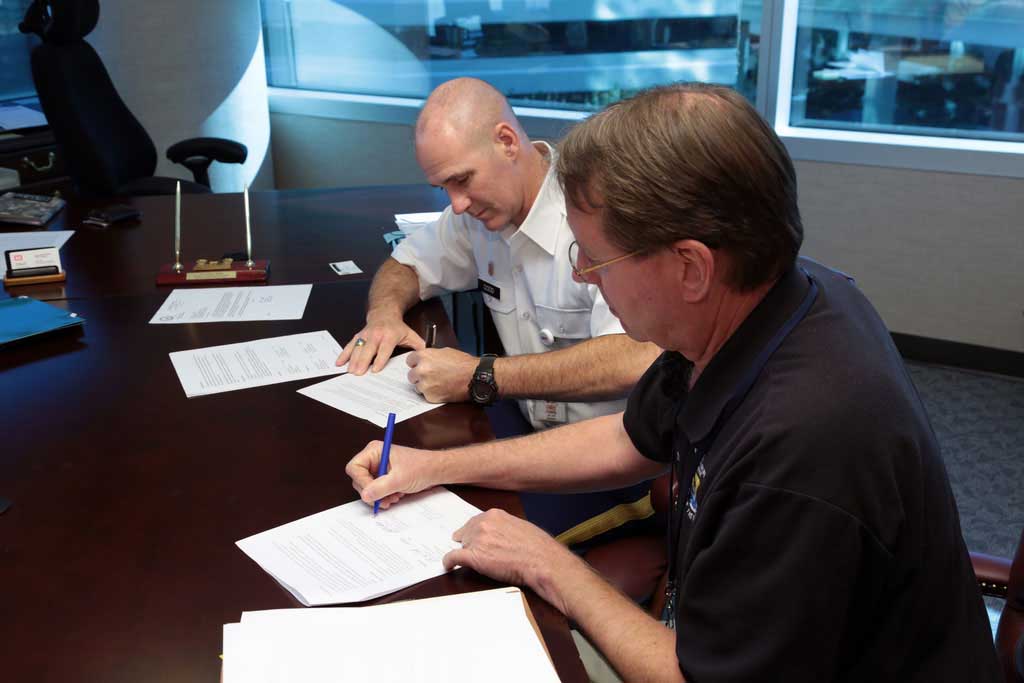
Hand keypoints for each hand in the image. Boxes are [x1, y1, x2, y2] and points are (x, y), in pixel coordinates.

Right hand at [337, 314, 424, 374]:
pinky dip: (343, 354)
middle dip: (363, 362)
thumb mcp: (409, 334)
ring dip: (352, 360)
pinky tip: (339, 363)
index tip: (375, 370)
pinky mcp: (358, 336)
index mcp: (389, 336)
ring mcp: (365, 335)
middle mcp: (376, 335)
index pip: (384, 349)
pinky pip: (349, 345)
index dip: (379, 359)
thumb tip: (425, 357)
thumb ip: (417, 346)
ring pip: (357, 348)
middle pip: (368, 350)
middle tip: (358, 373)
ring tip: (349, 371)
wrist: (384, 312)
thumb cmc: (397, 327)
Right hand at [345, 440, 437, 509]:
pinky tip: (396, 495)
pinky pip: (375, 492)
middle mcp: (374, 459)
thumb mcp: (400, 479)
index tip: (372, 492)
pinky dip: (384, 497)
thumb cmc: (421, 467)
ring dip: (379, 497)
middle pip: (358, 480)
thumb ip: (381, 487)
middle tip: (384, 498)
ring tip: (394, 496)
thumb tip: (365, 495)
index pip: (354, 467)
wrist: (434, 471)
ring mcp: (378, 469)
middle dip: (372, 492)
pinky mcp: (383, 479)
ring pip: (367, 489)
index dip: (361, 481)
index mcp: (375, 451)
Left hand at [405, 348, 478, 402]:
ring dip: (425, 386)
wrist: (474, 377)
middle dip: (419, 376)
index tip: (420, 365)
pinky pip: (426, 396)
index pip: (409, 360)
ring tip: (439, 383)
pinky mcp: (430, 397)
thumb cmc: (463, 364)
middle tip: (431, 376)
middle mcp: (422, 370)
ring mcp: (425, 385)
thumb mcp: (445, 352)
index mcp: (424, 356)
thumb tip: (425, 359)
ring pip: (417, 387)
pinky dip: (432, 394)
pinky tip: (442, 389)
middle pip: (411, 375)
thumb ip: (431, 355)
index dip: (416, 363)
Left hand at [443, 509, 576, 613]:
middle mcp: (483, 524)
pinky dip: (448, 561)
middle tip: (470, 550)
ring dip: (465, 552)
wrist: (541, 561)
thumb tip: (498, 535)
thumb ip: (504, 527)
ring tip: (468, 560)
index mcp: (494, 515)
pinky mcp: (474, 556)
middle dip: (468, 542)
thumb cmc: (537, 547)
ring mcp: (478, 540)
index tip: (469, 536)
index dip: (472, 531)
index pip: (475, 521)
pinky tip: (447, 565)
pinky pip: (453, 557)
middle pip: (466, 533)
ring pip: (462, 545)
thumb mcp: (520, 527)